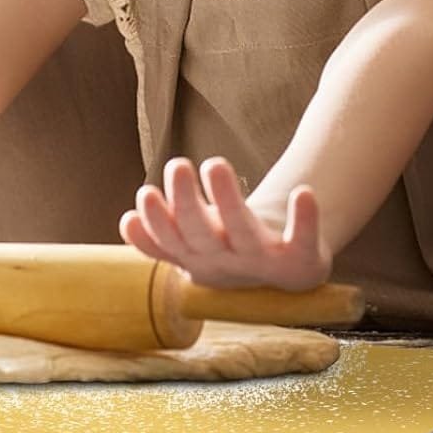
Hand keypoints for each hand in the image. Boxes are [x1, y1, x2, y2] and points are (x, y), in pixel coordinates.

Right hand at [119, 156, 330, 290]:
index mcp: (196, 257)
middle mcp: (225, 262)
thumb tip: (128, 221)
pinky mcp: (300, 259)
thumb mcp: (194, 244)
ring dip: (229, 200)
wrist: (284, 269)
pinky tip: (303, 192)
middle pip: (201, 234)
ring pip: (243, 233)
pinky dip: (304, 219)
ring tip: (215, 163)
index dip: (155, 222)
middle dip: (186, 201)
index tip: (146, 192)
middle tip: (178, 165)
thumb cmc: (229, 247)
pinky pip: (303, 240)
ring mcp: (263, 261)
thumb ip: (161, 233)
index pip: (168, 242)